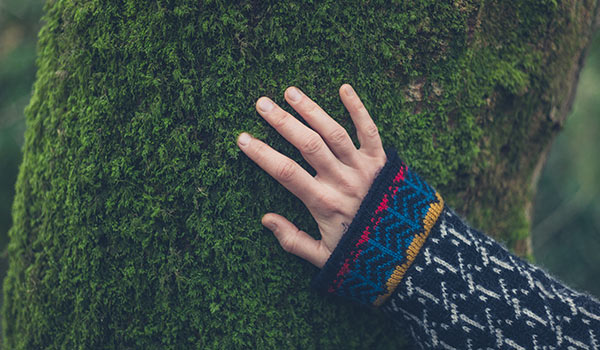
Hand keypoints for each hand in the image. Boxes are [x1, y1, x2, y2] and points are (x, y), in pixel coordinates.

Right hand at [237, 84, 386, 267]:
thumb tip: (265, 219)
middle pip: (307, 144)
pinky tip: (344, 87)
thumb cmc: (363, 254)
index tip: (243, 139)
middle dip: (282, 122)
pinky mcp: (382, 161)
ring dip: (311, 110)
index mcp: (323, 203)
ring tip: (290, 93)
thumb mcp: (325, 257)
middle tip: (261, 104)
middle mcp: (341, 180)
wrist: (410, 252)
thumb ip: (293, 240)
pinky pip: (370, 130)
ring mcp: (363, 168)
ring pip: (333, 132)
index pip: (285, 172)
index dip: (262, 154)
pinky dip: (358, 108)